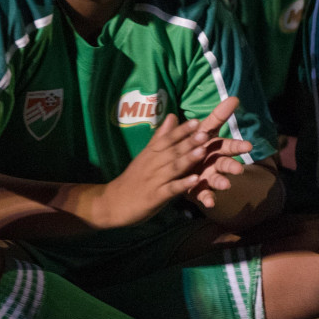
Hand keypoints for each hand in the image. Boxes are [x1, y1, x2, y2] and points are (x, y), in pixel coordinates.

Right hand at [100, 96, 251, 226]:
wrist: (112, 203)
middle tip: (205, 132)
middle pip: (171, 152)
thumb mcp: (146, 156)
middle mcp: (152, 165)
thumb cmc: (134, 178)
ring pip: (172, 168)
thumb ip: (160, 137)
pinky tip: (196, 180)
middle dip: (188, 142)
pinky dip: (183, 184)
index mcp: (150, 154)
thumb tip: (172, 115)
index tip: (196, 121)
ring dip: (188, 159)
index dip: (181, 131)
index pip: (166, 139)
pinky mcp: (155, 197)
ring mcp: (154, 181)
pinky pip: (170, 189)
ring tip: (203, 151)